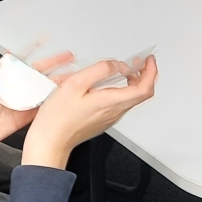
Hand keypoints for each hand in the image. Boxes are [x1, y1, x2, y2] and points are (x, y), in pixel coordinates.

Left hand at [0, 50, 77, 164]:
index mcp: (2, 78)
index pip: (20, 61)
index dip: (32, 50)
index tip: (44, 40)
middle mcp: (15, 88)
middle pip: (38, 72)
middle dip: (54, 63)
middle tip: (68, 56)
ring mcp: (22, 101)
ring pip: (43, 88)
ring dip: (58, 82)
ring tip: (74, 75)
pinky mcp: (25, 116)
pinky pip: (42, 107)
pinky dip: (53, 102)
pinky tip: (64, 96)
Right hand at [23, 56, 158, 168]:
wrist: (50, 141)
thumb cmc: (58, 117)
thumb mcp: (75, 83)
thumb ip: (100, 70)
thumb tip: (117, 65)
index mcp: (111, 102)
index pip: (144, 89)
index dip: (151, 72)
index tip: (148, 60)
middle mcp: (115, 112)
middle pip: (142, 94)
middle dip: (146, 75)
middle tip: (141, 62)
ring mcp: (110, 117)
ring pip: (132, 99)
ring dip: (136, 82)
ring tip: (128, 69)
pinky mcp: (104, 120)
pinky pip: (122, 103)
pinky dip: (124, 89)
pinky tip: (113, 83)